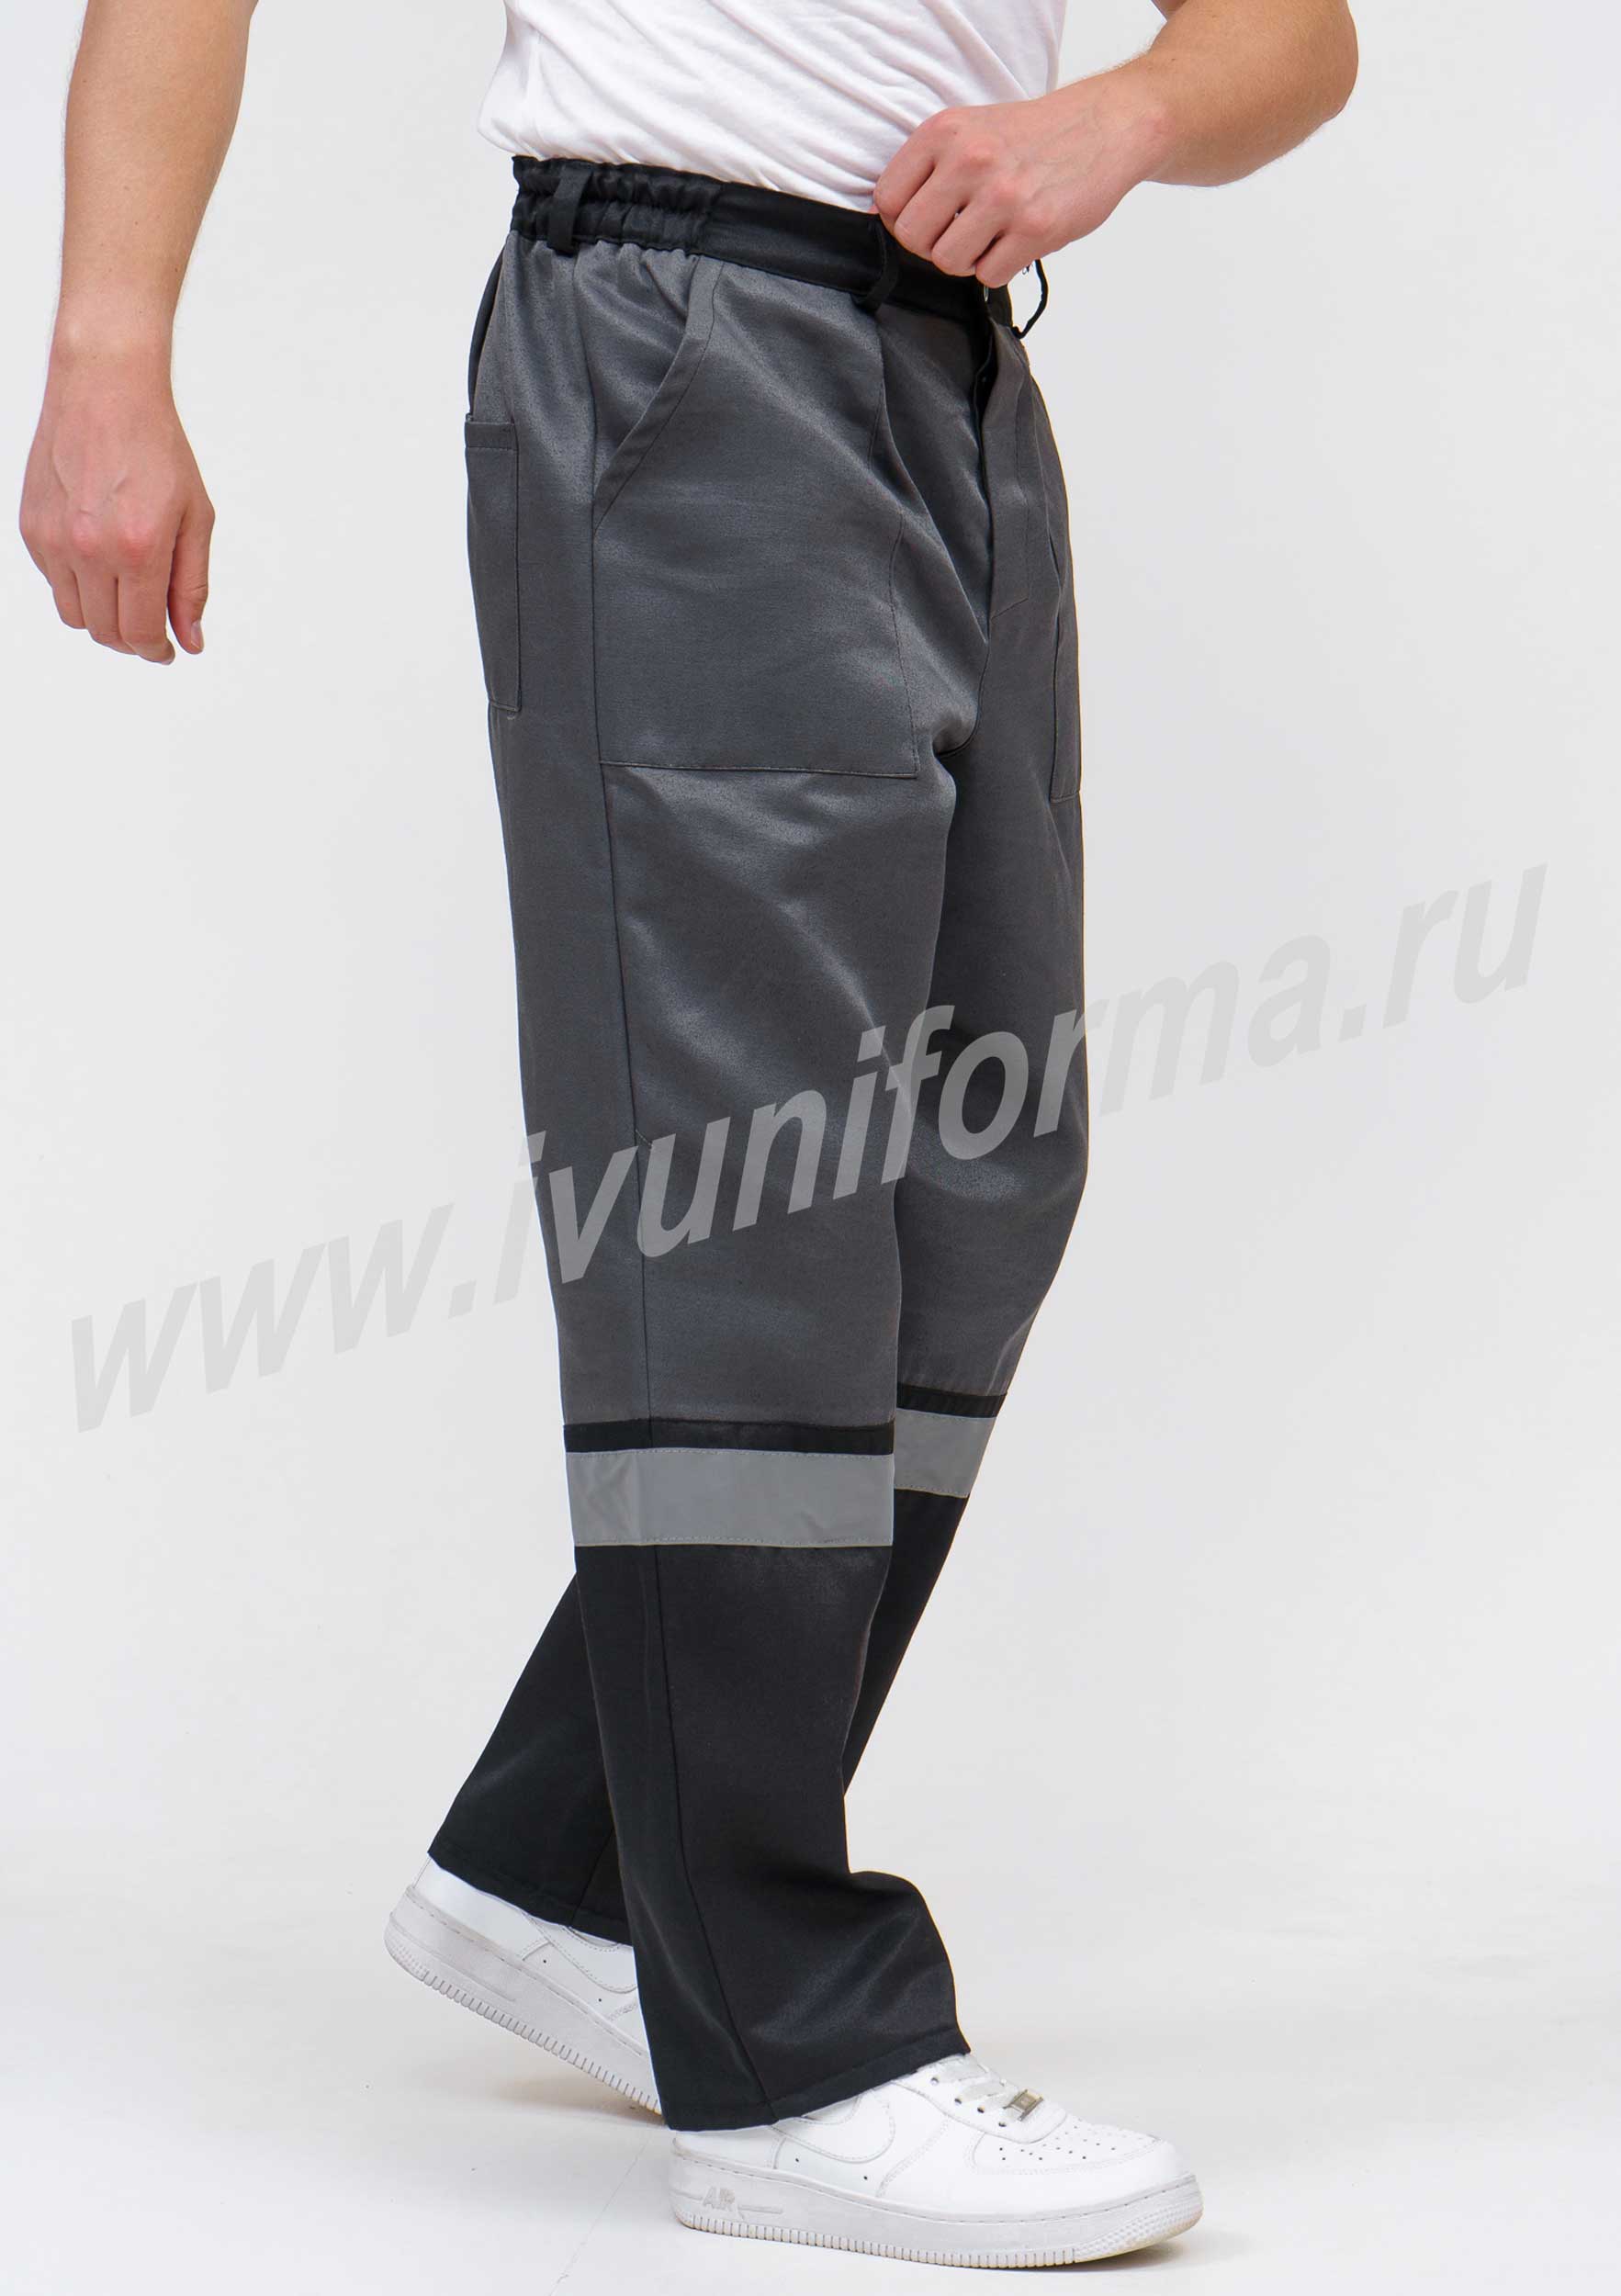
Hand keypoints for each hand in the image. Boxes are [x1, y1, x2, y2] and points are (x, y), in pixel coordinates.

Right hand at [20, 348, 212, 663]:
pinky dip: (78, 586)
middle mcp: (89, 549)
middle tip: (152, 628)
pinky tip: (100, 561)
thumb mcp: (195, 518)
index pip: (141, 632)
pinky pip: (54, 582)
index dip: (157, 651)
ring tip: (126, 596)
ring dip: (103, 618)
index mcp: (137, 549)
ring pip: (75, 615)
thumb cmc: (155, 445)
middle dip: (133, 641)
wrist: (105, 390)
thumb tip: (190, 638)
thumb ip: (192, 585)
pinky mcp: (31, 527)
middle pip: (106, 632)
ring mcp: (54, 539)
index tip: (168, 650)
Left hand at [874, 72, 1168, 288]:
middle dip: (932, 245)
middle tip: (959, 233)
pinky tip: (1016, 242)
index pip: (886, 200)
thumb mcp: (970, 129)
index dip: (902, 219)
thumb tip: (889, 220)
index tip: (927, 219)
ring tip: (990, 237)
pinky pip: (988, 275)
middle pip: (912, 237)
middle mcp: (970, 159)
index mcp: (944, 131)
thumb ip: (929, 167)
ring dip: (967, 260)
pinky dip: (999, 268)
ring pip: (948, 262)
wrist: (1103, 126)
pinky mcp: (1035, 228)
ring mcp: (1004, 195)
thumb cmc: (1030, 137)